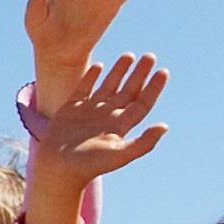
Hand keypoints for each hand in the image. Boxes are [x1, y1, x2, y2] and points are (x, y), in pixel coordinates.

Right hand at [29, 52, 169, 223]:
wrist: (58, 168)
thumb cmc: (89, 165)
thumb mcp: (120, 154)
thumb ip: (143, 142)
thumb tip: (165, 127)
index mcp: (121, 126)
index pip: (141, 103)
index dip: (153, 88)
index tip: (163, 71)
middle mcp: (108, 117)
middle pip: (128, 91)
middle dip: (139, 74)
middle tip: (150, 56)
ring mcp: (90, 112)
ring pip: (109, 87)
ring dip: (119, 71)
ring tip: (129, 55)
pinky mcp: (71, 109)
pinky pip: (84, 88)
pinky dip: (91, 76)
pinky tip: (99, 65)